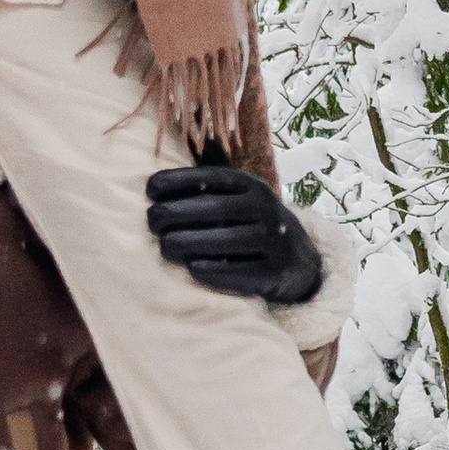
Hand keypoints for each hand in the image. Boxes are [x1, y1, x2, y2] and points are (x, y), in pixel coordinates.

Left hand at [145, 161, 323, 306]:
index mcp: (251, 186)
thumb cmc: (251, 225)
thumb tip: (158, 179)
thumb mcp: (238, 199)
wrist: (298, 261)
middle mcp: (265, 208)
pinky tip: (193, 268)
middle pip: (216, 209)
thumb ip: (206, 188)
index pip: (212, 178)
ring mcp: (273, 239)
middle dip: (179, 213)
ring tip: (165, 246)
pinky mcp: (275, 270)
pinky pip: (243, 271)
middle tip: (152, 220)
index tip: (150, 188)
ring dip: (191, 242)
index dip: (179, 181)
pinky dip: (216, 270)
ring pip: (227, 240)